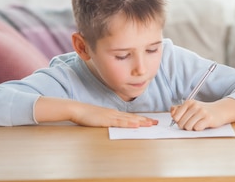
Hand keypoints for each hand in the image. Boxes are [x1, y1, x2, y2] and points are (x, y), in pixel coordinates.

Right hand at [34, 97, 157, 127]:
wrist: (77, 109)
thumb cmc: (87, 115)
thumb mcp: (101, 118)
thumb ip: (109, 120)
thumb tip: (116, 123)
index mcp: (114, 114)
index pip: (131, 117)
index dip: (142, 119)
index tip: (151, 121)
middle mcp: (115, 114)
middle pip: (133, 118)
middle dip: (146, 120)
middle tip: (156, 123)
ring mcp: (111, 116)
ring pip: (129, 120)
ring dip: (141, 122)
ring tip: (151, 124)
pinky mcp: (106, 120)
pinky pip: (120, 122)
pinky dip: (129, 123)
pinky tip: (136, 125)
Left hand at [170, 98, 234, 130]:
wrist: (220, 111)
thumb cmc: (203, 111)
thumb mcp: (191, 107)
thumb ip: (179, 109)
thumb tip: (172, 112)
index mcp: (189, 102)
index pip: (175, 117)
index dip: (178, 122)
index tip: (184, 120)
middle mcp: (194, 106)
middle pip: (181, 123)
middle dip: (185, 126)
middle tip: (192, 123)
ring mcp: (201, 112)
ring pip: (188, 127)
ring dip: (192, 128)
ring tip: (197, 124)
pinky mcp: (208, 119)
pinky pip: (197, 128)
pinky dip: (199, 129)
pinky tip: (203, 125)